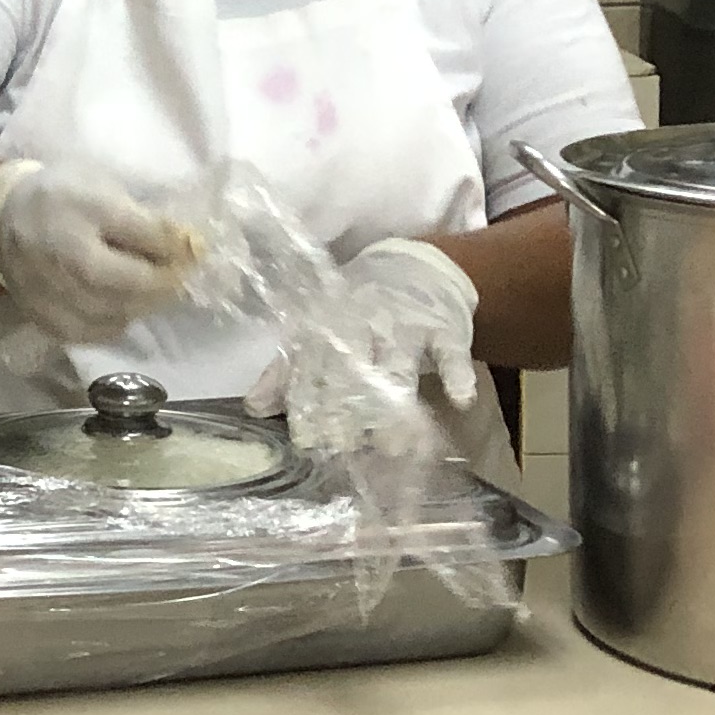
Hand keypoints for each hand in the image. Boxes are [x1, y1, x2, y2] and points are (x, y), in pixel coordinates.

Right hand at [0, 159, 204, 345]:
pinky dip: (117, 322)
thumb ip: (142, 217)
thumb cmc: (63, 197)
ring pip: (116, 312)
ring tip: (153, 290)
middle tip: (178, 276)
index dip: (177, 245)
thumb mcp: (103, 187)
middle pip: (130, 282)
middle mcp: (63, 253)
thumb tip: (187, 246)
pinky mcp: (44, 317)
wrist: (2, 222)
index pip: (144, 234)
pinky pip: (93, 331)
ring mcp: (50, 291)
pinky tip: (122, 305)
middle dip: (164, 282)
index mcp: (80, 208)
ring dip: (145, 304)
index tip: (192, 246)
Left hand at [244, 235, 482, 445]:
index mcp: (326, 328)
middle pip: (352, 369)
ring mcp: (405, 325)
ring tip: (392, 444)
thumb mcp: (317, 333)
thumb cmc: (356, 313)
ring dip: (395, 401)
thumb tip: (254, 407)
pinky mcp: (444, 326)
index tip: (307, 440)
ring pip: (398, 364)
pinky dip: (456, 373)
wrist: (412, 266)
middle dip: (346, 409)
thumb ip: (286, 371)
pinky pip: (451, 350)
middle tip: (344, 448)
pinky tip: (460, 400)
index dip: (308, 404)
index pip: (312, 368)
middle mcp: (363, 325)